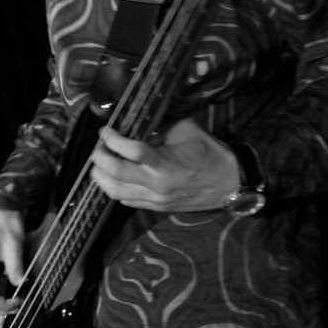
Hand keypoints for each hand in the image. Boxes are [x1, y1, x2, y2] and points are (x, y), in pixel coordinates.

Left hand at [90, 117, 238, 211]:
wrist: (229, 182)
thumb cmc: (209, 152)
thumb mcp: (186, 130)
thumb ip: (159, 125)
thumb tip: (136, 118)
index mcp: (165, 163)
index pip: (131, 151)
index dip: (113, 139)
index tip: (105, 130)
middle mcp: (157, 184)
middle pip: (116, 174)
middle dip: (100, 159)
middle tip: (97, 147)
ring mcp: (156, 199)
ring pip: (116, 193)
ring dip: (101, 178)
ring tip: (98, 164)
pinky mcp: (157, 208)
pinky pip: (127, 201)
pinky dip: (115, 189)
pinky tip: (113, 178)